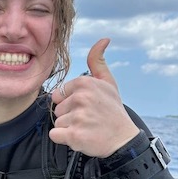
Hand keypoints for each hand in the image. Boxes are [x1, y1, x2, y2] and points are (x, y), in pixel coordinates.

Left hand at [49, 38, 139, 157]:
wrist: (123, 139)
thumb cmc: (112, 111)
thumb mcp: (108, 83)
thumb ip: (98, 62)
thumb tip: (103, 39)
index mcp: (84, 83)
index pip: (58, 94)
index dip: (70, 103)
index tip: (86, 107)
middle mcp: (80, 98)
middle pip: (57, 109)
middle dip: (69, 116)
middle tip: (88, 119)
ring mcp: (77, 117)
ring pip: (57, 123)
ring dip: (68, 128)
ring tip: (86, 127)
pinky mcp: (74, 135)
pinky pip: (54, 135)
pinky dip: (64, 138)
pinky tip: (80, 136)